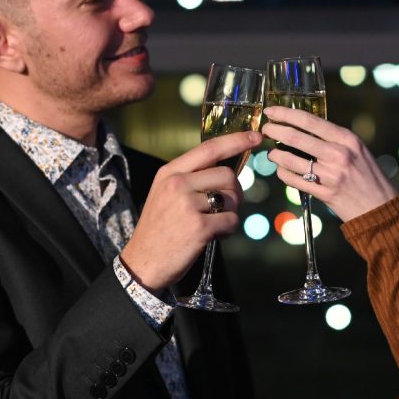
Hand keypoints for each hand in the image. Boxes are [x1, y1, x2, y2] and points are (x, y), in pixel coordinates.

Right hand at [120, 131, 261, 291]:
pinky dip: (228, 230)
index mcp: (170, 172)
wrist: (142, 262)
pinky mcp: (199, 227)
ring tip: (212, 223)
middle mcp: (178, 184)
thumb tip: (227, 171)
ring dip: (229, 213)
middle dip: (234, 192)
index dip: (236, 140)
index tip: (256, 136)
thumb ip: (191, 178)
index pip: (210, 148)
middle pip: (227, 175)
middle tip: (225, 207)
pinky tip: (212, 235)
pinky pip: (231, 221)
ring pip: (231, 199)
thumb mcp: (165, 193)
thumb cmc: (159, 228)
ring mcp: (187, 205)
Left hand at [261, 106, 396, 221]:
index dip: (286, 114)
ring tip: (272, 153)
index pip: (310, 121)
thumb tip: (304, 129)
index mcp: (347, 139)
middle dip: (275, 131)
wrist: (380, 207)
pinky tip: (281, 171)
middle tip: (265, 129)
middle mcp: (338, 154)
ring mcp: (330, 175)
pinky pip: (294, 180)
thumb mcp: (357, 149)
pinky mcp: (324, 193)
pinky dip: (283, 174)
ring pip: (291, 160)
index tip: (272, 111)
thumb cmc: (368, 175)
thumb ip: (334, 139)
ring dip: (276, 155)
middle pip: (296, 138)